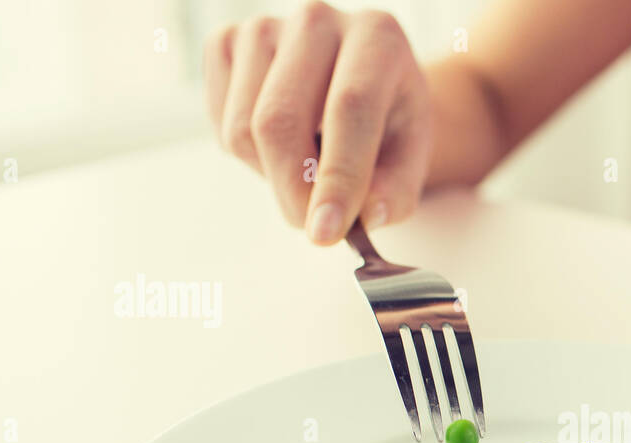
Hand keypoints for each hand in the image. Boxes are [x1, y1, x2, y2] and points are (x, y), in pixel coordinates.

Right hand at [203, 2, 430, 242]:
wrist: (361, 87)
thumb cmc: (389, 124)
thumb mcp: (411, 160)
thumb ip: (395, 193)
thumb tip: (365, 216)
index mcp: (377, 37)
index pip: (350, 109)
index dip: (337, 178)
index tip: (326, 233)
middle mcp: (318, 19)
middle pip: (280, 120)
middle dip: (293, 192)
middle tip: (315, 229)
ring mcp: (264, 26)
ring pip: (242, 129)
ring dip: (271, 177)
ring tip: (308, 170)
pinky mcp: (225, 43)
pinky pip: (219, 123)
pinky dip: (248, 156)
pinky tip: (281, 145)